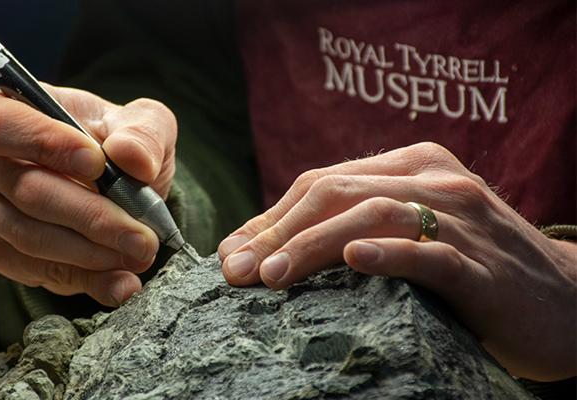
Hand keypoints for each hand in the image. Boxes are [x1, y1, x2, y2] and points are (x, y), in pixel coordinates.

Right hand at [0, 84, 176, 306]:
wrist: (117, 186)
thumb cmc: (118, 142)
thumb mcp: (145, 123)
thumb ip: (144, 132)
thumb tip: (132, 157)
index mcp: (7, 110)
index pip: (3, 125)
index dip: (47, 144)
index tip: (98, 164)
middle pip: (28, 191)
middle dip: (92, 217)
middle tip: (141, 235)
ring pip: (33, 238)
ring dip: (93, 253)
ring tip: (139, 253)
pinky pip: (38, 272)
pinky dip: (88, 280)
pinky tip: (123, 281)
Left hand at [217, 142, 575, 380]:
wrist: (566, 302)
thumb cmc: (473, 268)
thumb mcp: (413, 233)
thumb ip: (353, 229)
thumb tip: (266, 250)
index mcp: (411, 166)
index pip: (322, 182)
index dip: (270, 218)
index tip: (232, 255)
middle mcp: (434, 180)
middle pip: (335, 193)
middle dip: (277, 232)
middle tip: (237, 271)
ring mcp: (461, 218)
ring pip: (372, 217)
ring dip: (312, 245)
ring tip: (272, 276)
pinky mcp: (482, 265)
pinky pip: (430, 253)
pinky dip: (390, 253)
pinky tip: (355, 258)